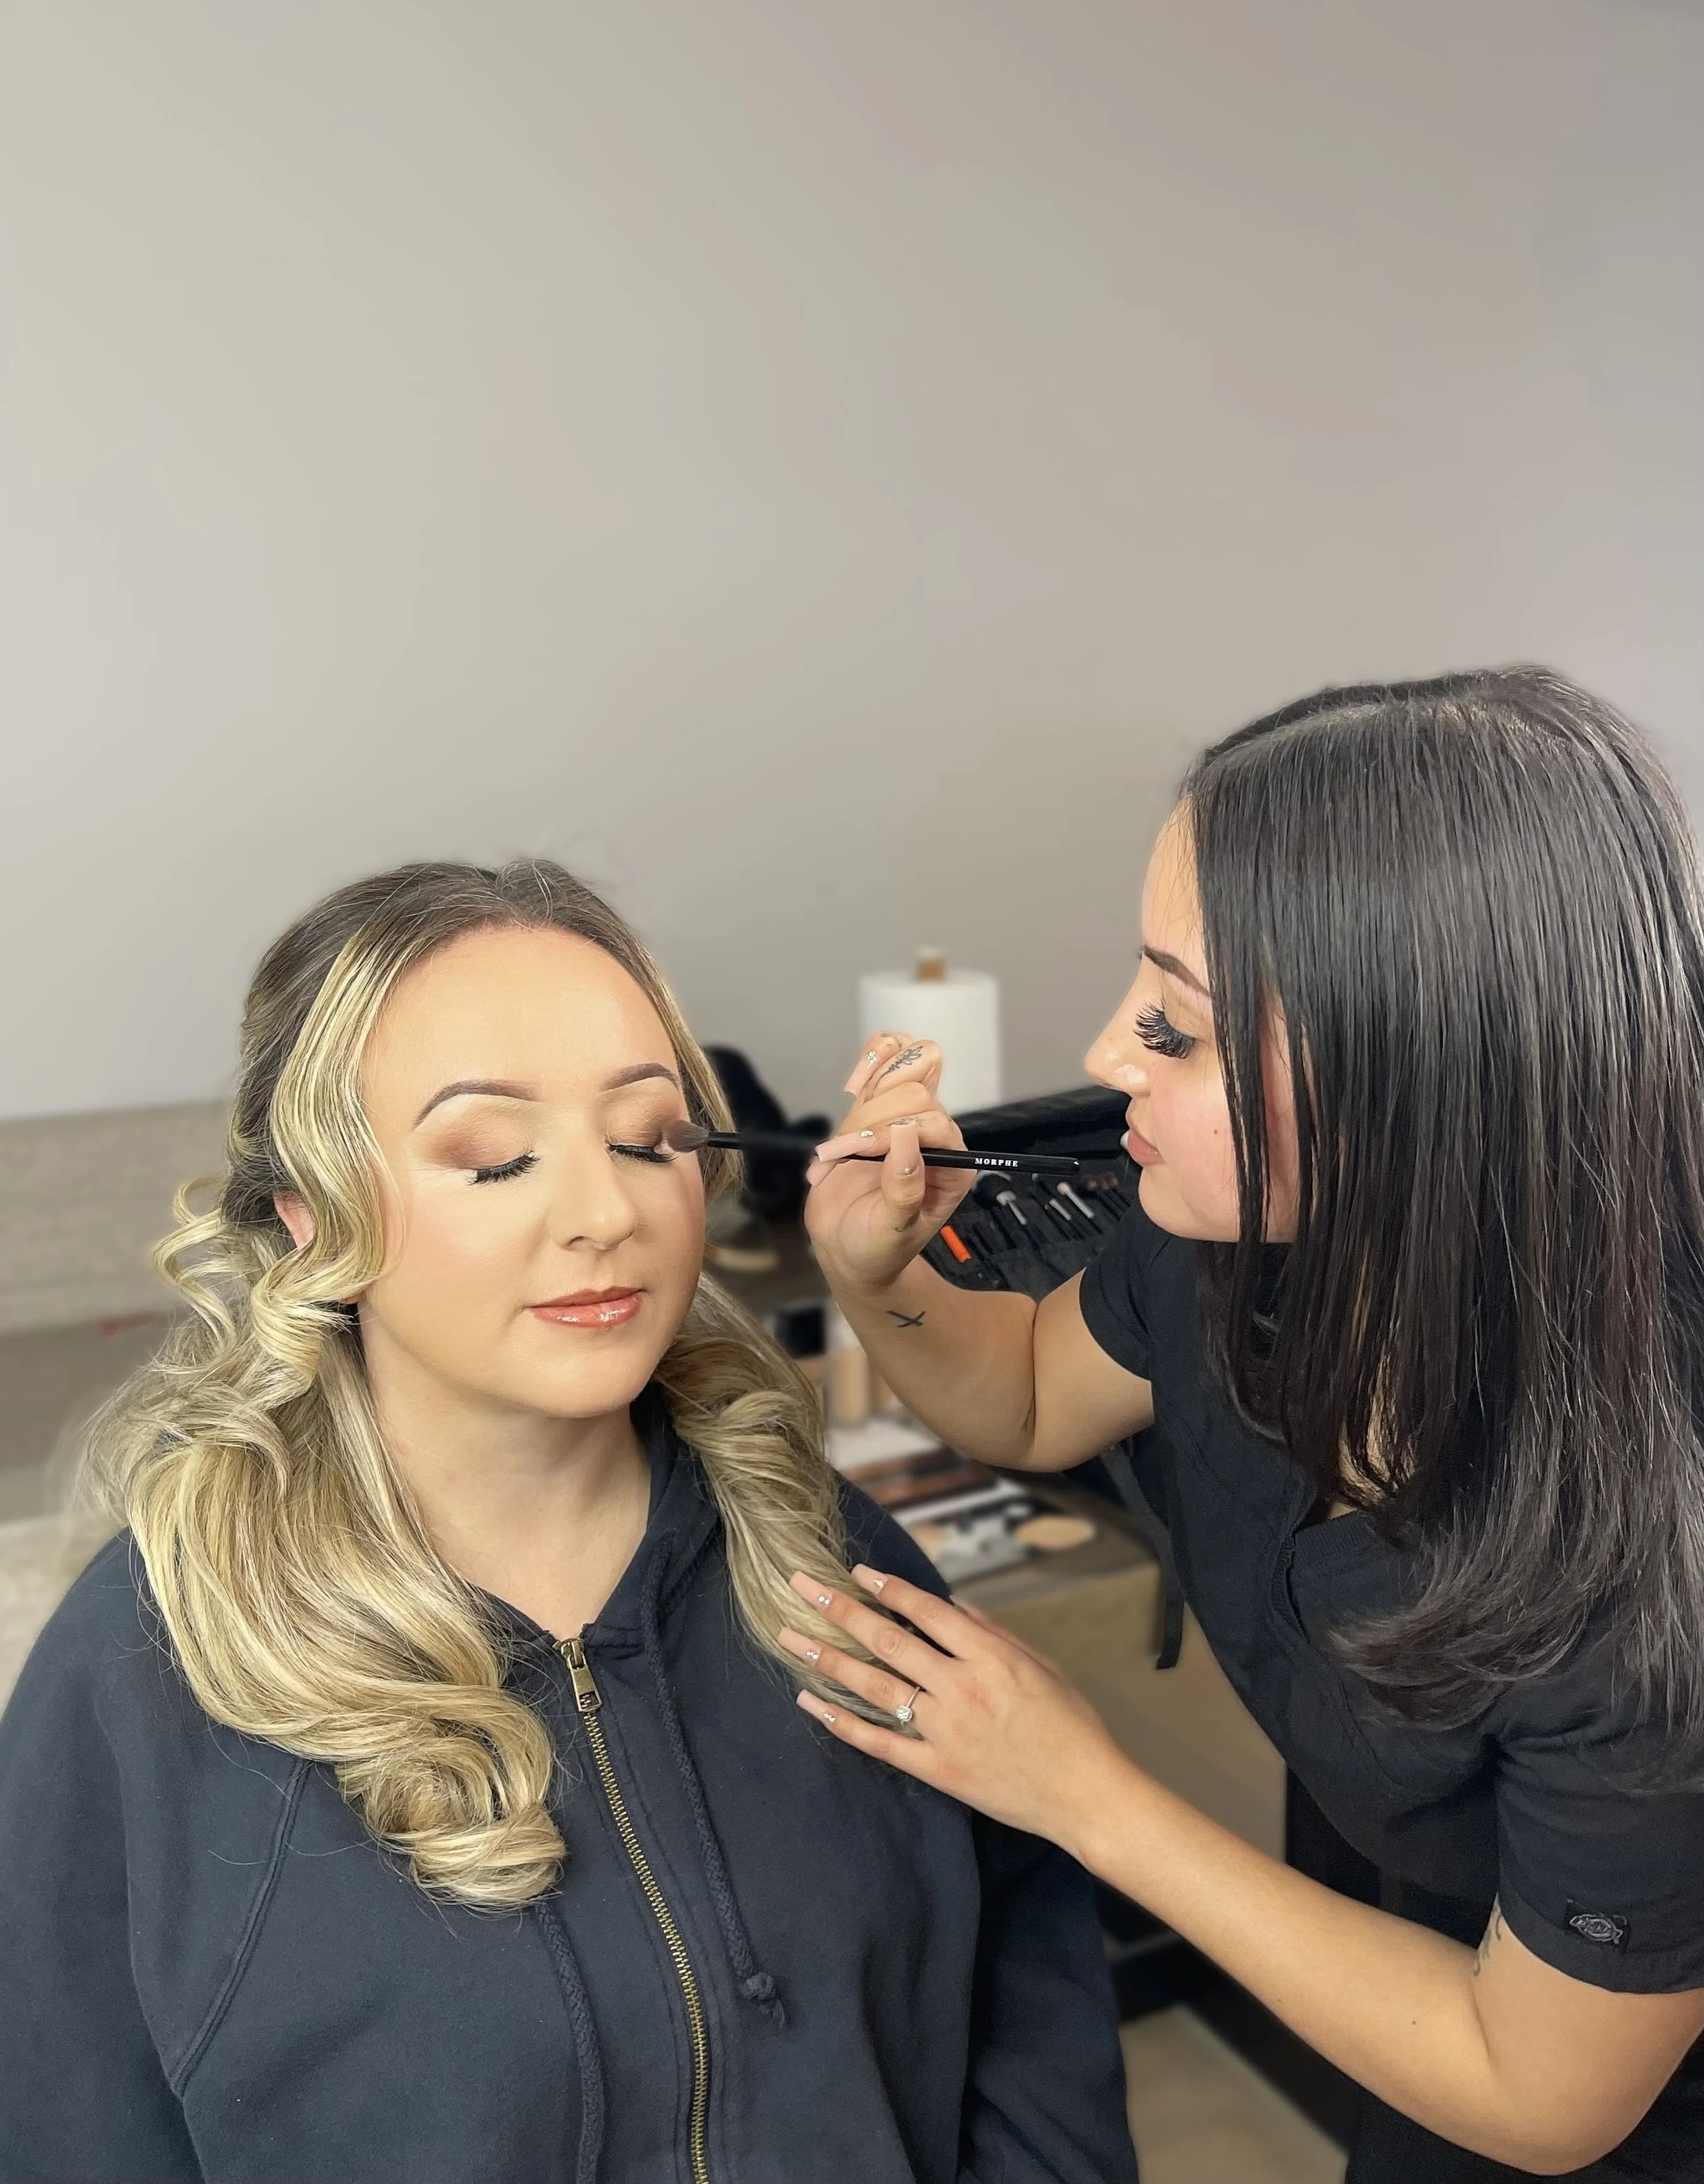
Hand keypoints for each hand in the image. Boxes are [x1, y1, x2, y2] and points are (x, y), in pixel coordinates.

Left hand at [779, 1561, 1130, 1849]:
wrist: (1087, 1794)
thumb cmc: (1073, 1726)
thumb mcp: (1043, 1665)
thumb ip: (993, 1633)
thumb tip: (953, 1603)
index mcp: (991, 1656)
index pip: (926, 1611)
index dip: (888, 1587)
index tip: (855, 1570)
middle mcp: (961, 1687)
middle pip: (889, 1641)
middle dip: (840, 1611)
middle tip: (801, 1588)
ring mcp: (946, 1731)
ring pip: (875, 1688)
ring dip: (828, 1660)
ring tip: (790, 1639)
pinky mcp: (938, 1770)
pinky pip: (880, 1744)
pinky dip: (843, 1723)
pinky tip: (811, 1703)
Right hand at [802, 1033, 975, 1293]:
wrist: (847, 1248)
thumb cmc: (875, 1247)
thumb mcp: (892, 1231)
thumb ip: (904, 1190)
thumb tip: (907, 1135)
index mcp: (953, 1165)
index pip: (932, 1120)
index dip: (890, 1131)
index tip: (856, 1153)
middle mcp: (936, 1135)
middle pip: (916, 1088)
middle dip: (871, 1118)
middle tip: (845, 1153)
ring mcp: (908, 1114)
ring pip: (902, 1064)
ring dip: (864, 1100)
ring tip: (845, 1138)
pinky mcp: (880, 1104)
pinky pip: (887, 1055)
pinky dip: (867, 1063)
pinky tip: (852, 1090)